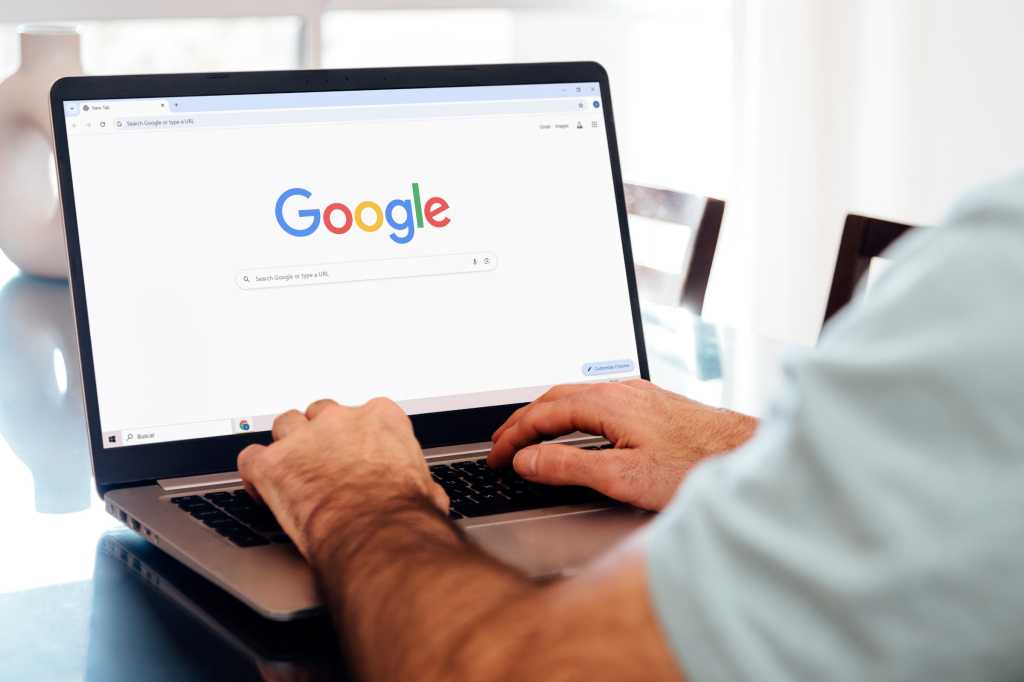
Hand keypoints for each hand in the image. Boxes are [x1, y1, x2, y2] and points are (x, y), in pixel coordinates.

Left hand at [237, 397, 448, 559]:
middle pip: (321, 414)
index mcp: (381, 418)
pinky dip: (254, 474)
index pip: (364, 413)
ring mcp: (302, 438)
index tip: (357, 454)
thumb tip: (431, 498)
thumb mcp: (424, 489)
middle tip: (321, 462)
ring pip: (284, 426)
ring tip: (289, 469)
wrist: (375, 532)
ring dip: (285, 445)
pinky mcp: (272, 464)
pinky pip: (251, 458)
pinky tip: (262, 488)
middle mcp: (340, 420)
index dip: (356, 437)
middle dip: (319, 435)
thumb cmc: (403, 513)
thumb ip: (419, 483)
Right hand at [488, 380, 756, 510]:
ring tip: (530, 436)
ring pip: (577, 396)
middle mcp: (621, 390)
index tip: (496, 455)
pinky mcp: (653, 404)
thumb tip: (527, 460)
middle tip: (501, 444)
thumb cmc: (695, 466)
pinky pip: (597, 400)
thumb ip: (569, 466)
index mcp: (607, 402)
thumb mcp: (622, 476)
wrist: (746, 456)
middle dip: (523, 421)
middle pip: (555, 398)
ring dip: (547, 415)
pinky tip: (578, 428)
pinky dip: (571, 414)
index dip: (513, 436)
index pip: (542, 414)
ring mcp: (638, 394)